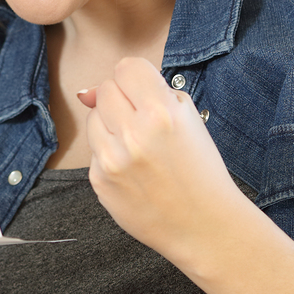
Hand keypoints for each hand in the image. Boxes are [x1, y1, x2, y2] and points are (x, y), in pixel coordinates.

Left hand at [78, 58, 249, 268]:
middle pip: (105, 89)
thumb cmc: (201, 170)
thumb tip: (87, 92)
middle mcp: (133, 134)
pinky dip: (110, 154)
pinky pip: (94, 151)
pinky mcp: (100, 181)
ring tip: (139, 146)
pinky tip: (134, 170)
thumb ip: (148, 94)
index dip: (137, 77)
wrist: (205, 226)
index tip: (145, 91)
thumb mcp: (190, 119)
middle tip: (143, 119)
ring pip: (93, 118)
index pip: (126, 67)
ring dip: (112, 125)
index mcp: (161, 113)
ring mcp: (113, 160)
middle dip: (123, 99)